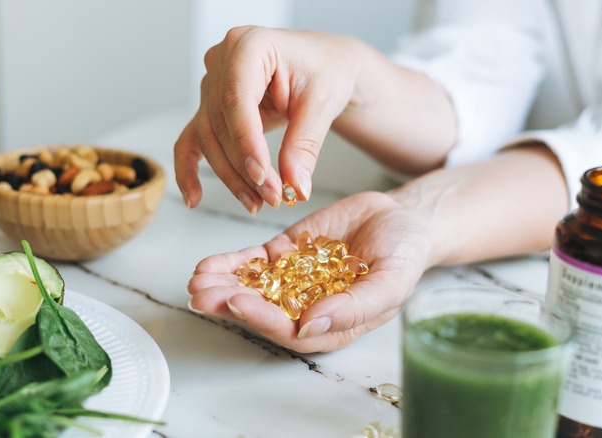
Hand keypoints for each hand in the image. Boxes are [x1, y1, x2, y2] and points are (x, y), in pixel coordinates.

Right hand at [174, 26, 363, 214]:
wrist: (325, 66)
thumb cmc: (326, 70)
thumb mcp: (323, 104)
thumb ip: (304, 145)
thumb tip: (295, 187)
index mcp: (249, 44)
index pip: (237, 99)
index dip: (246, 143)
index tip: (263, 177)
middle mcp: (222, 60)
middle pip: (221, 124)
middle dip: (245, 167)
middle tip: (273, 197)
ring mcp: (212, 83)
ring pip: (209, 138)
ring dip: (231, 176)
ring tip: (257, 203)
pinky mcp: (211, 107)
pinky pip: (192, 139)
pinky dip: (189, 169)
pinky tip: (195, 198)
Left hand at [186, 191, 428, 352]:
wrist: (402, 219)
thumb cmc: (405, 256)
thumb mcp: (390, 282)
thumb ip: (353, 307)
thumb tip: (310, 327)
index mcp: (331, 324)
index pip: (290, 331)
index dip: (262, 319)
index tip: (238, 304)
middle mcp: (307, 307)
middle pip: (262, 311)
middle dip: (229, 303)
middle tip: (202, 295)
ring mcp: (293, 279)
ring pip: (252, 287)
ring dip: (222, 285)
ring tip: (197, 280)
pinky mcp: (286, 254)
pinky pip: (254, 261)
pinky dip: (230, 263)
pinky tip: (208, 265)